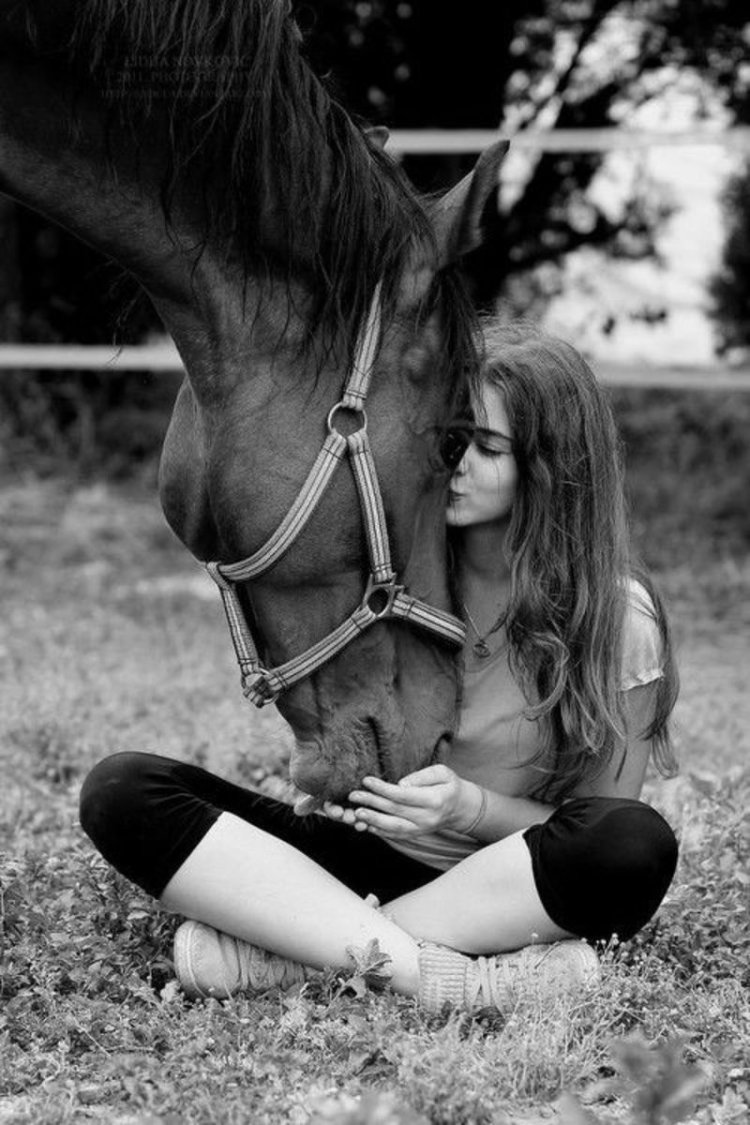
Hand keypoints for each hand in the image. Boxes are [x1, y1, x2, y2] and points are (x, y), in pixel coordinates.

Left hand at [324, 764, 478, 838]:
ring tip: (355, 813)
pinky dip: (379, 831)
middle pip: (394, 811)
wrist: (461, 808)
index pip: (403, 795)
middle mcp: (427, 818)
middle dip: (372, 803)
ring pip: (393, 827)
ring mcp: (421, 829)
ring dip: (372, 820)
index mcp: (434, 800)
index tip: (366, 780)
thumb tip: (401, 784)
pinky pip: (395, 835)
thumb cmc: (449, 785)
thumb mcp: (442, 772)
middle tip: (353, 795)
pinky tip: (365, 825)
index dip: (383, 788)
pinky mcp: (416, 835)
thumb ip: (422, 776)